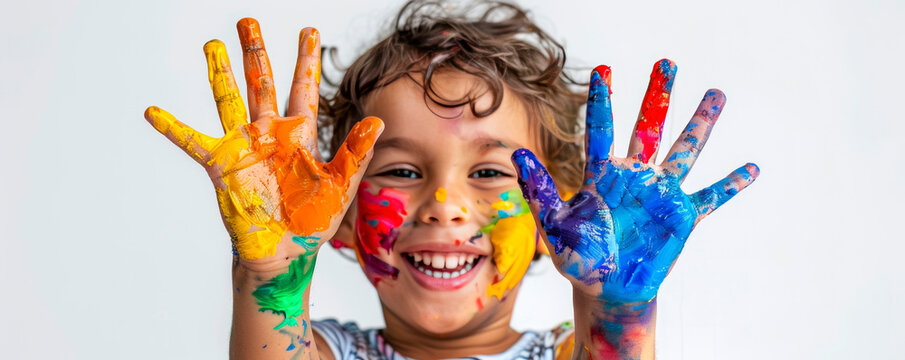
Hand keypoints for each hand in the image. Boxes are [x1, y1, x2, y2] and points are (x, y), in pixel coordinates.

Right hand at [144, 19, 382, 266]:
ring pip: (230, 100)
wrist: (286, 254)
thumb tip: (377, 122)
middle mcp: (270, 134)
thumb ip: (355, 153)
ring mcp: (244, 147)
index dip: (306, 60)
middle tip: (247, 20)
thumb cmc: (313, 221)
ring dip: (221, 73)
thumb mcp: (340, 186)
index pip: (304, 88)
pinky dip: (174, 128)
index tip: (309, 30)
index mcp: (301, 135)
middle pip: (262, 83)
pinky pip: (193, 143)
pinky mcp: (223, 166)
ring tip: (212, 44)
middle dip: (256, 52)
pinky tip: (152, 111)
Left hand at [512, 59, 757, 303]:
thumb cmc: (578, 258)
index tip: (604, 70)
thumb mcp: (553, 225)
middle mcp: (634, 177)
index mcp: (602, 175)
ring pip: (685, 150)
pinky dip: (730, 185)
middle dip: (658, 96)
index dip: (603, 100)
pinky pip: (711, 197)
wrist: (607, 289)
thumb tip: (516, 154)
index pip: (601, 129)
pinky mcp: (682, 216)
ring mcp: (661, 194)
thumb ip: (538, 190)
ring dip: (701, 123)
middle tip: (667, 63)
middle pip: (649, 127)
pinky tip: (752, 168)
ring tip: (717, 93)